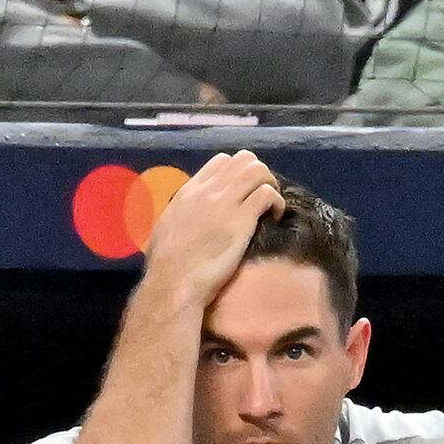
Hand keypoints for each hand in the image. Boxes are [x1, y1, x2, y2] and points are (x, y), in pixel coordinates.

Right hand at [138, 150, 283, 308]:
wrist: (174, 283)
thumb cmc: (167, 265)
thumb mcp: (167, 228)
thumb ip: (181, 213)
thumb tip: (187, 215)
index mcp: (189, 191)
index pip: (221, 161)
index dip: (239, 172)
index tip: (244, 191)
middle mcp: (208, 191)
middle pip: (244, 160)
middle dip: (259, 174)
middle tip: (262, 196)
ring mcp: (225, 204)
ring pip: (258, 171)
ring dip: (271, 184)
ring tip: (272, 206)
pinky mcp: (241, 221)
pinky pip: (267, 194)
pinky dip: (277, 202)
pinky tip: (275, 217)